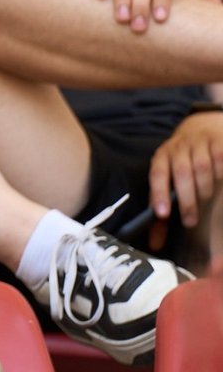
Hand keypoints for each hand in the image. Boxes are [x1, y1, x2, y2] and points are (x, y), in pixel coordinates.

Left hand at [149, 111, 222, 232]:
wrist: (201, 128)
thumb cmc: (181, 163)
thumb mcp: (167, 180)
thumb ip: (162, 210)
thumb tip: (154, 243)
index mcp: (161, 157)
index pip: (157, 175)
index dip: (159, 194)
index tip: (162, 214)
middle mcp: (178, 147)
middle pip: (182, 173)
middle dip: (187, 200)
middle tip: (190, 221)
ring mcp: (199, 142)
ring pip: (203, 167)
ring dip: (206, 188)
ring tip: (207, 202)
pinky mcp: (218, 141)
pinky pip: (220, 158)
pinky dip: (221, 172)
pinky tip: (221, 183)